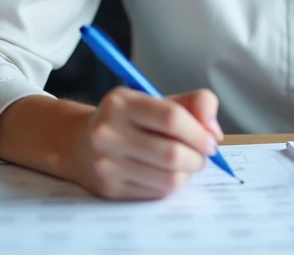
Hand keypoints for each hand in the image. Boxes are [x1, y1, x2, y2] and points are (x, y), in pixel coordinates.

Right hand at [68, 87, 223, 199]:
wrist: (79, 143)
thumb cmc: (129, 120)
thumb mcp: (157, 101)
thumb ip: (194, 104)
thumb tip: (214, 133)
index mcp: (121, 102)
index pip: (172, 118)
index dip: (199, 132)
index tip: (211, 141)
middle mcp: (108, 132)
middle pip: (172, 153)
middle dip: (197, 158)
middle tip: (202, 156)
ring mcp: (106, 164)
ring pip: (168, 178)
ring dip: (187, 173)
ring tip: (185, 164)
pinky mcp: (109, 189)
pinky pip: (157, 193)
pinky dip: (171, 184)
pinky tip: (165, 173)